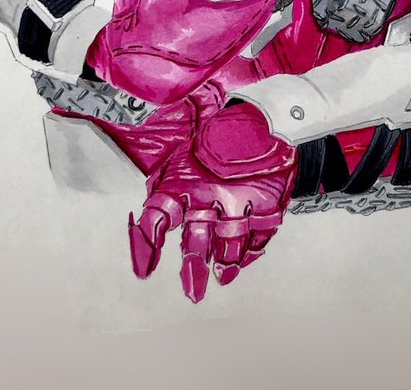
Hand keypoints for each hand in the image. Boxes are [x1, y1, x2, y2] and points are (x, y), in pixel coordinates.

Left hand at [129, 102, 296, 302]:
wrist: (265, 120)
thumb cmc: (215, 142)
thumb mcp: (183, 158)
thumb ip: (166, 190)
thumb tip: (146, 222)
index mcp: (184, 182)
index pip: (158, 215)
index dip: (147, 243)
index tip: (143, 271)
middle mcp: (210, 196)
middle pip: (197, 241)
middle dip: (192, 267)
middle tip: (191, 291)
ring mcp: (240, 203)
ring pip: (229, 246)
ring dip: (224, 263)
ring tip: (221, 275)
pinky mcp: (266, 206)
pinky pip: (257, 240)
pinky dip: (250, 253)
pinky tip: (242, 260)